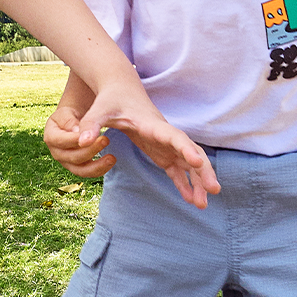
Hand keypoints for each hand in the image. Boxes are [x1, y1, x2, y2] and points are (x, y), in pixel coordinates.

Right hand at [45, 103, 115, 180]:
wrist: (72, 123)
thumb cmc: (69, 116)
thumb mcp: (67, 112)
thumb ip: (70, 121)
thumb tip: (77, 132)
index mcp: (51, 137)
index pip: (61, 141)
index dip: (76, 139)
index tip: (92, 133)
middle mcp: (57, 153)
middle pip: (73, 157)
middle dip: (90, 150)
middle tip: (106, 139)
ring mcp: (67, 162)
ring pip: (81, 170)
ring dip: (97, 166)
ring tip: (112, 158)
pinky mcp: (77, 168)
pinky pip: (88, 173)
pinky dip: (100, 170)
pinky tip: (110, 161)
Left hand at [73, 78, 219, 208]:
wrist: (120, 91)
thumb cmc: (110, 99)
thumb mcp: (99, 109)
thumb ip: (91, 123)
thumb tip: (81, 140)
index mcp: (153, 125)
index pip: (175, 137)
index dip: (186, 149)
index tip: (197, 162)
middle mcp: (165, 135)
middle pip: (190, 152)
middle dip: (203, 170)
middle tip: (214, 190)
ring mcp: (166, 145)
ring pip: (188, 164)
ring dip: (197, 182)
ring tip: (203, 205)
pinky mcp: (161, 152)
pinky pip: (177, 170)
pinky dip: (185, 184)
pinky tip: (191, 200)